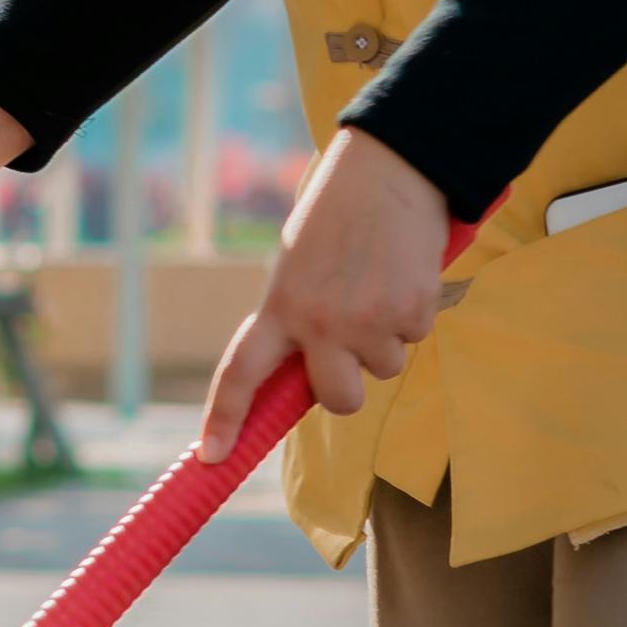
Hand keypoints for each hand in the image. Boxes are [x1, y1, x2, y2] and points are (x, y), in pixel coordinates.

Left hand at [200, 124, 454, 450]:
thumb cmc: (341, 214)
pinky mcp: (411, 312)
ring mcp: (369, 321)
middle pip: (338, 399)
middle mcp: (321, 322)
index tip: (213, 458)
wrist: (392, 168)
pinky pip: (414, 337)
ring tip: (380, 282)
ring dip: (386, 338)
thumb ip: (299, 316)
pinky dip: (413, 313)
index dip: (225, 418)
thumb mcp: (301, 264)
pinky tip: (403, 272)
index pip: (242, 372)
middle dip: (350, 385)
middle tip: (353, 348)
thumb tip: (310, 370)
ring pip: (384, 368)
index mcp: (281, 304)